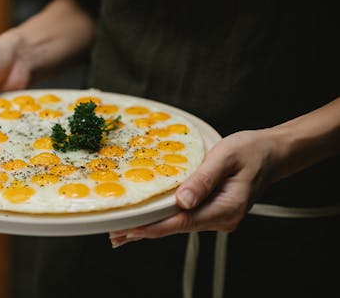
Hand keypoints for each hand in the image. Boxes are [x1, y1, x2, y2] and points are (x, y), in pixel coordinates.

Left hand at [109, 129, 279, 247]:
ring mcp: (218, 218)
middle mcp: (222, 219)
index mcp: (226, 208)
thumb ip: (203, 179)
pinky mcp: (213, 211)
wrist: (271, 153)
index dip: (153, 227)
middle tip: (115, 234)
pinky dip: (165, 219)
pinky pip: (186, 218)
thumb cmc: (250, 151)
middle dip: (145, 230)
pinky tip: (149, 221)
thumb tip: (182, 201)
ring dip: (153, 226)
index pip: (182, 222)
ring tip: (124, 232)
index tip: (129, 230)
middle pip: (176, 228)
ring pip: (179, 225)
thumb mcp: (225, 157)